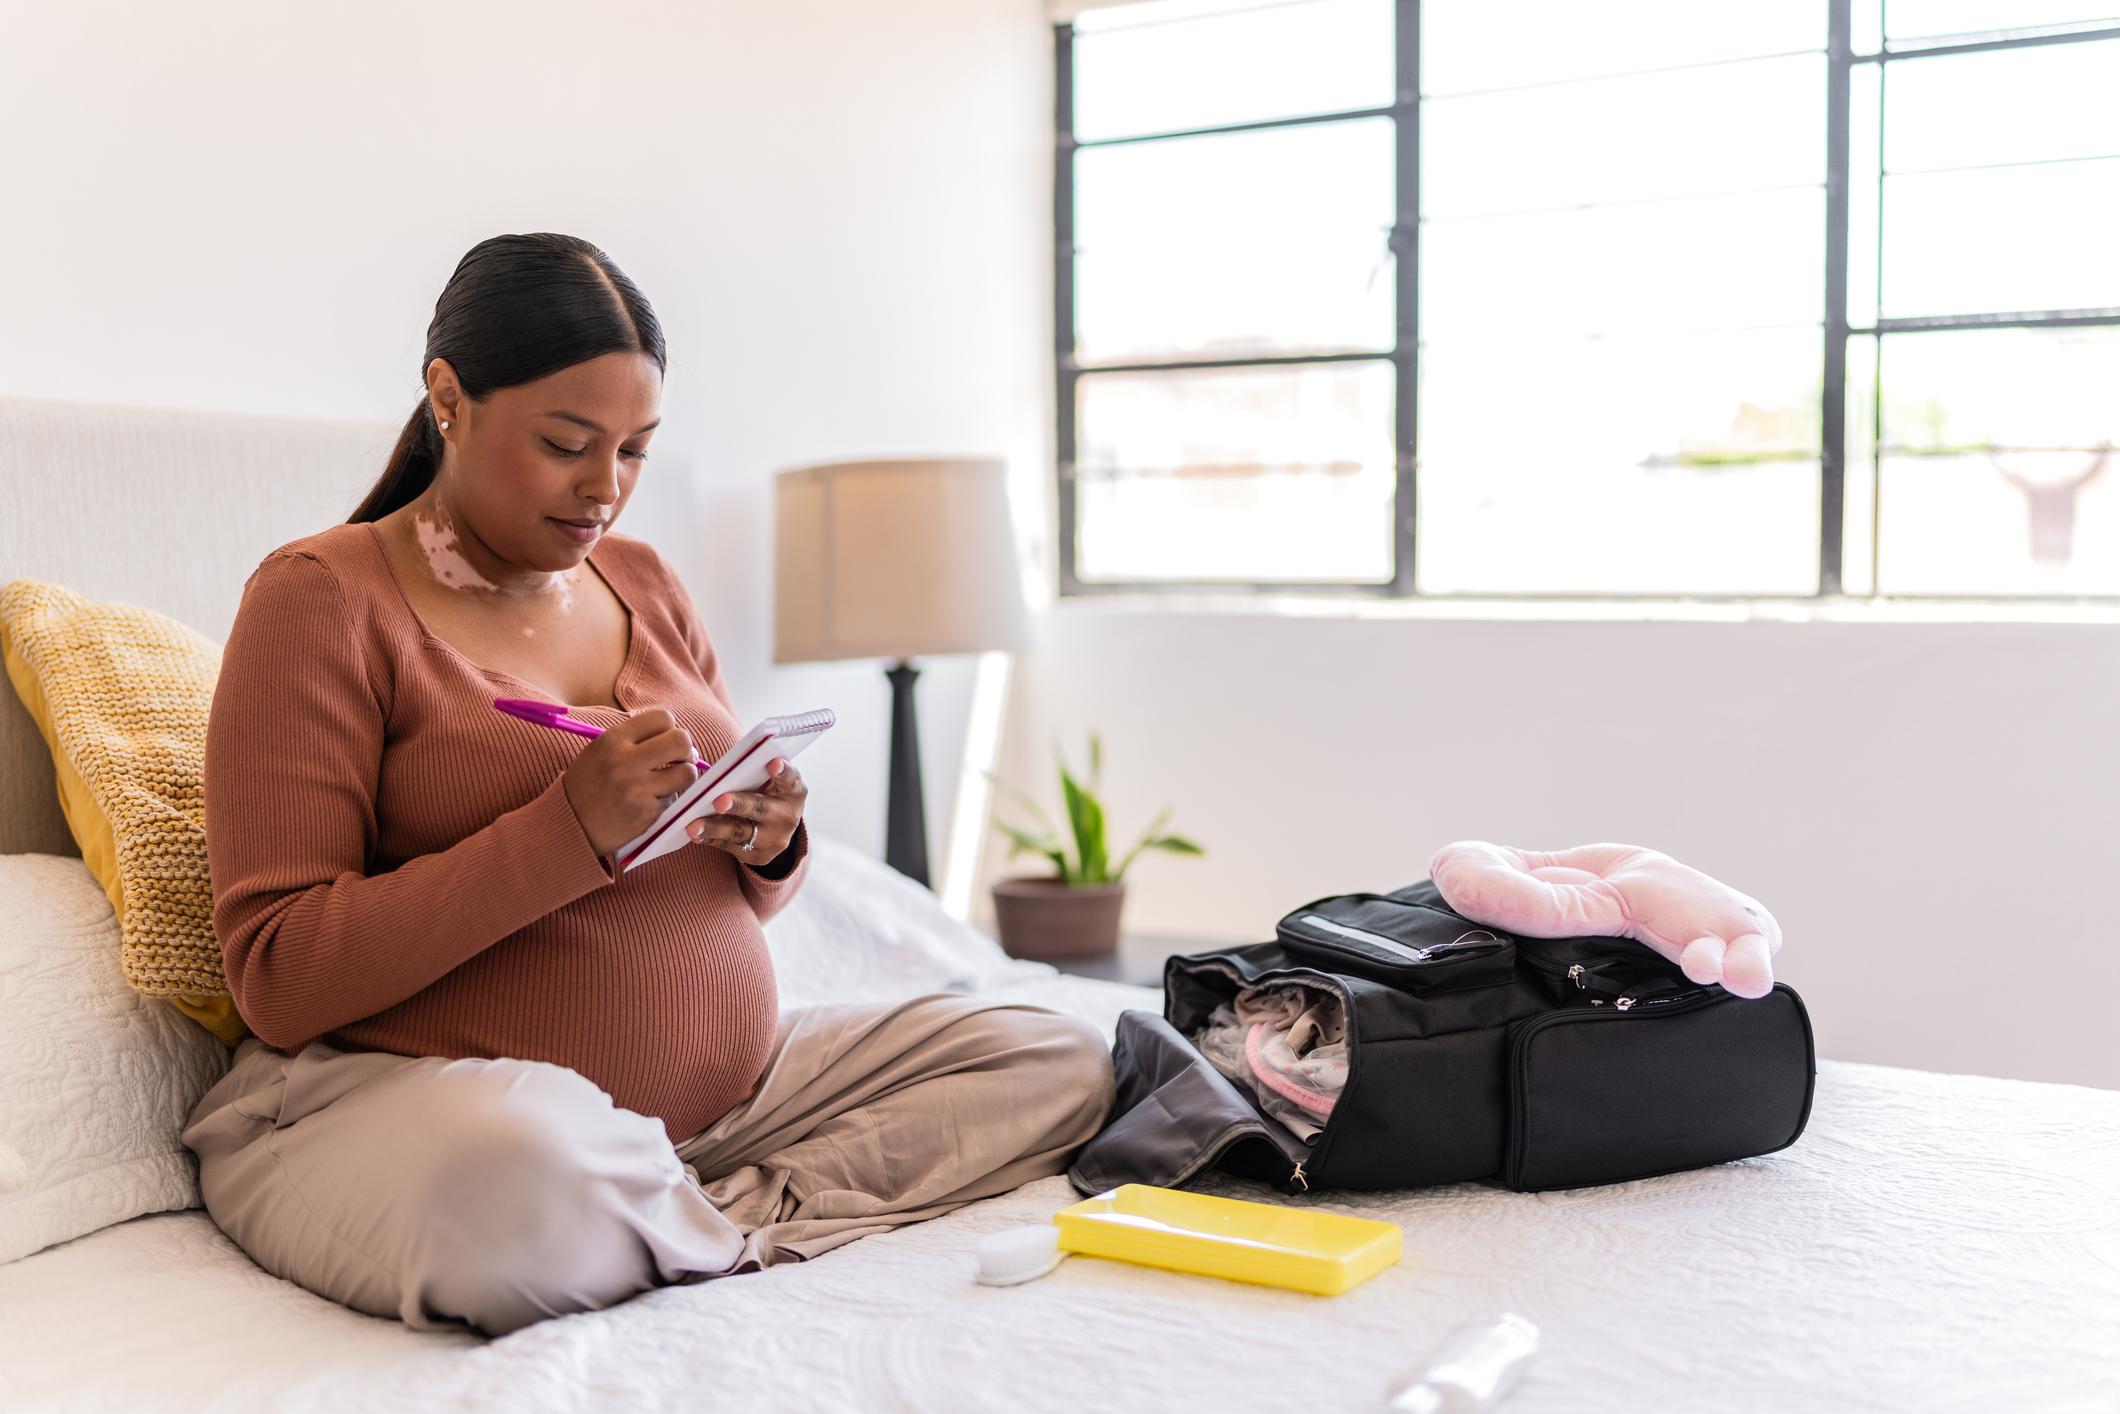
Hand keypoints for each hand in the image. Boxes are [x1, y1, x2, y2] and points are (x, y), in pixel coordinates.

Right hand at [560, 707, 700, 858]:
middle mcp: (625, 761)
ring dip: (685, 776)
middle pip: (681, 741)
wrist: (569, 823)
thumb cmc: (589, 784)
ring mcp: (636, 788)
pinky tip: (652, 801)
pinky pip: (675, 799)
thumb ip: (635, 738)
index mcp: (613, 739)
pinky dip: (669, 799)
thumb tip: (680, 738)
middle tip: (681, 761)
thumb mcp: (601, 750)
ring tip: (671, 781)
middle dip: (687, 750)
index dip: (671, 729)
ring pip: (687, 773)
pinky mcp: (645, 812)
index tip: (666, 742)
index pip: (663, 718)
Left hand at [686, 757, 806, 864]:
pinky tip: (696, 835)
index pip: (790, 779)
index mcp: (793, 792)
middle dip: (739, 804)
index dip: (783, 772)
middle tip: (719, 802)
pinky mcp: (758, 855)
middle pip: (760, 808)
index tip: (773, 764)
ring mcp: (774, 839)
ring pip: (741, 831)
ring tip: (694, 826)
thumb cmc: (766, 793)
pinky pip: (730, 846)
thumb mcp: (769, 781)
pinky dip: (711, 839)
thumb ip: (754, 772)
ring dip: (715, 828)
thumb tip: (716, 766)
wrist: (776, 828)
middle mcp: (787, 816)